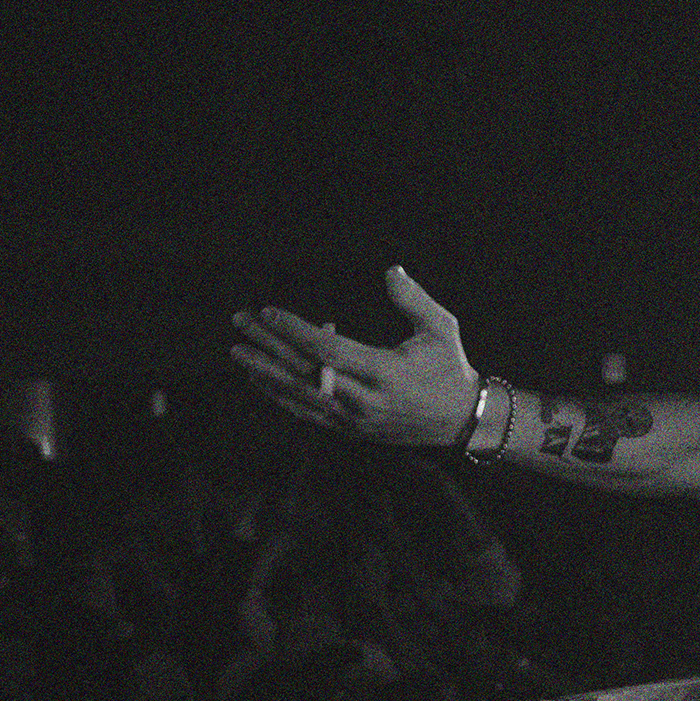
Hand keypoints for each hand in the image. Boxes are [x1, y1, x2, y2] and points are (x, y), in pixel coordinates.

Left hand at [230, 266, 481, 445]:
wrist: (461, 420)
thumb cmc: (451, 368)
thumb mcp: (441, 328)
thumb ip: (413, 299)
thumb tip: (390, 270)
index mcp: (385, 373)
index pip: (329, 350)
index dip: (296, 331)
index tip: (269, 312)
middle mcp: (364, 400)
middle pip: (305, 371)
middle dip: (269, 345)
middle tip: (240, 323)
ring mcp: (355, 419)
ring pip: (300, 395)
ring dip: (266, 372)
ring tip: (238, 352)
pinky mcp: (351, 430)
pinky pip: (307, 413)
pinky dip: (281, 396)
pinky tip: (261, 380)